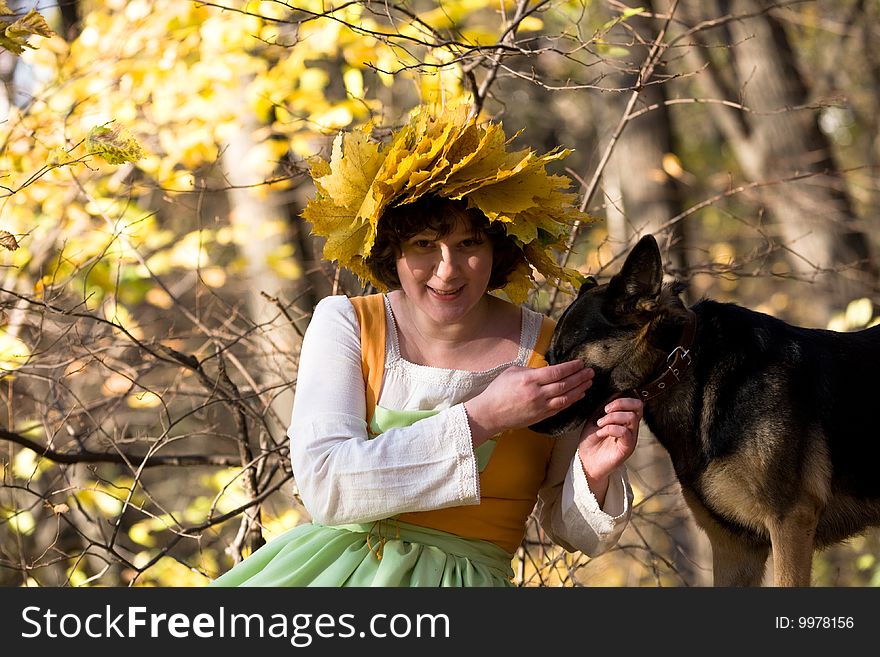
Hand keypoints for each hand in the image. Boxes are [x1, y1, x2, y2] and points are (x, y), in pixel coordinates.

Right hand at [464, 360, 593, 444]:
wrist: (490, 414)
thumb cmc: (498, 391)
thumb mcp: (511, 372)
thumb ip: (530, 369)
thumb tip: (546, 369)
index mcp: (529, 379)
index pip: (556, 372)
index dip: (571, 367)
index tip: (580, 363)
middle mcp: (537, 393)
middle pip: (565, 384)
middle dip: (580, 377)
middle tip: (591, 372)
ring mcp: (540, 406)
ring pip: (566, 398)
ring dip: (580, 389)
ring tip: (589, 382)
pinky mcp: (541, 416)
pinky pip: (560, 408)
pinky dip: (572, 401)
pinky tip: (579, 395)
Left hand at [577, 396, 642, 504]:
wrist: (586, 461)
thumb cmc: (591, 440)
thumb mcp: (595, 417)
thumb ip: (605, 406)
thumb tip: (616, 392)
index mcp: (624, 419)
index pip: (635, 402)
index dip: (622, 398)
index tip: (606, 404)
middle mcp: (631, 427)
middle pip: (638, 406)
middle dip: (620, 403)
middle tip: (606, 410)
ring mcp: (630, 437)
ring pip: (631, 417)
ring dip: (612, 417)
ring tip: (600, 424)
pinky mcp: (627, 448)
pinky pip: (625, 432)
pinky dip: (610, 429)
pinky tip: (601, 433)